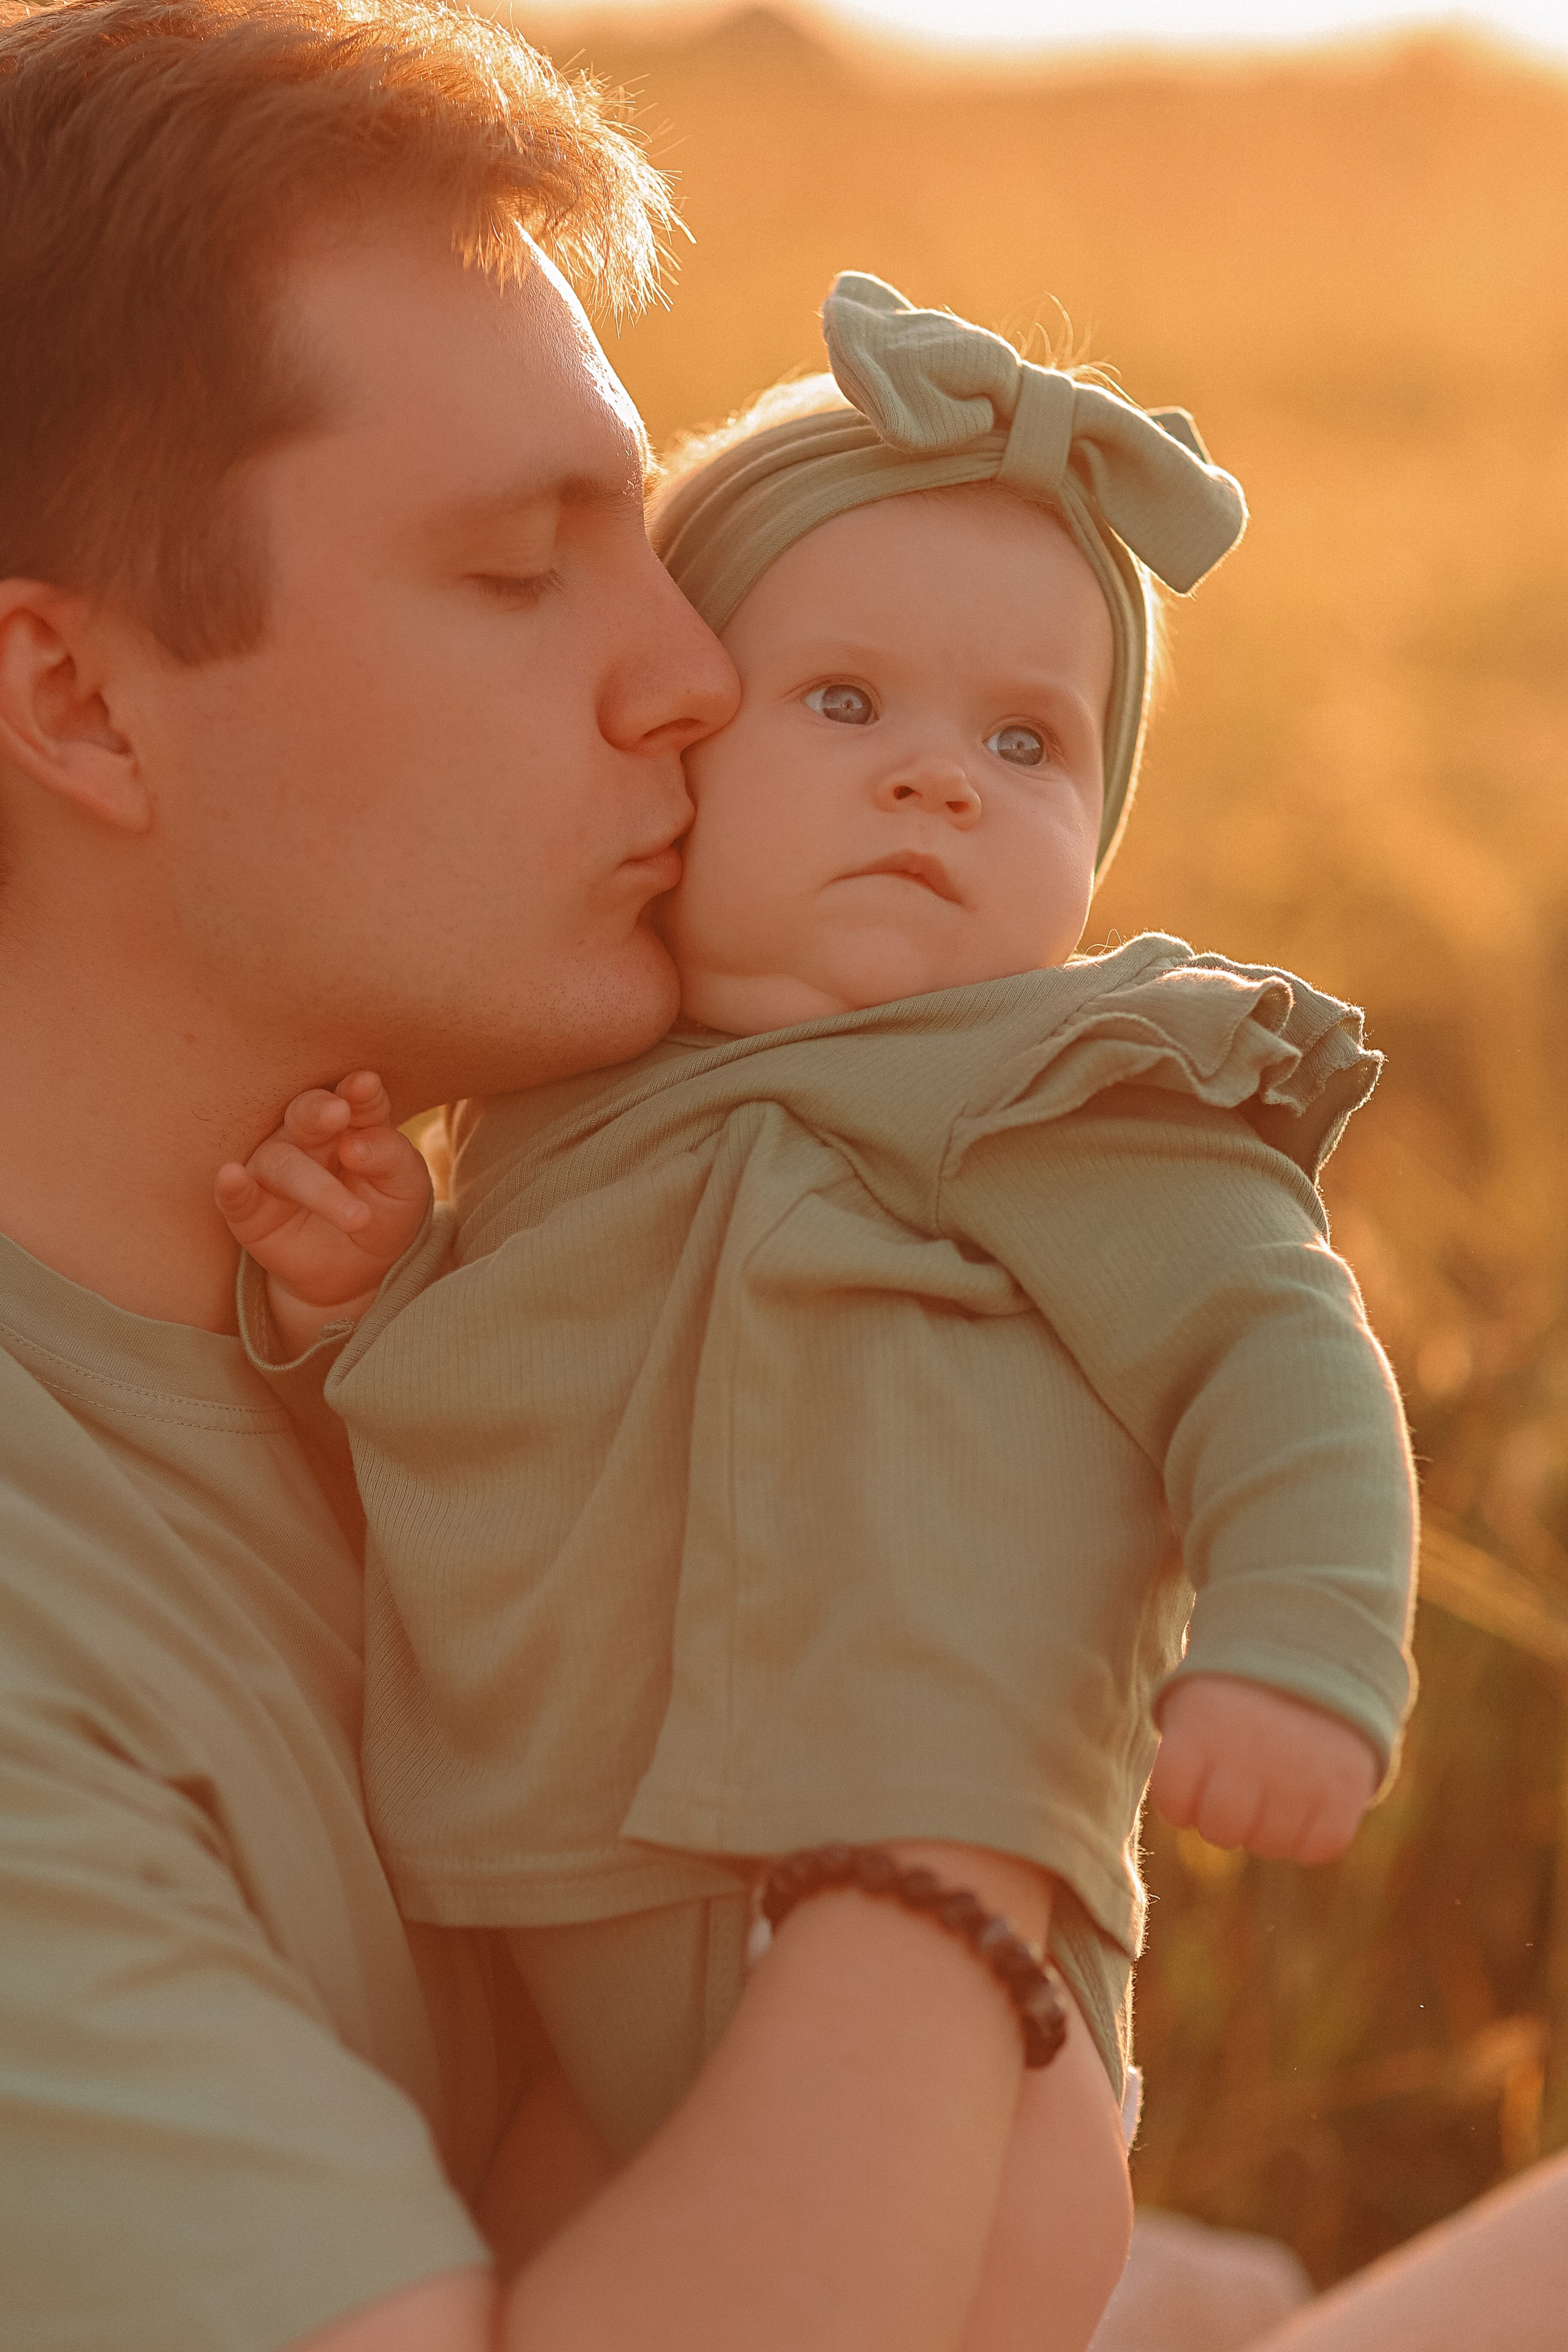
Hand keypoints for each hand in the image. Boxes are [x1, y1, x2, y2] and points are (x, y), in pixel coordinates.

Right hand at [215, 1072, 430, 1351]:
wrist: (361, 1271)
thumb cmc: (384, 1212)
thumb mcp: (404, 1186)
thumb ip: (388, 1156)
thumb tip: (353, 1145)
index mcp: (349, 1123)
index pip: (353, 1101)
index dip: (359, 1093)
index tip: (367, 1085)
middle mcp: (306, 1139)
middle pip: (306, 1114)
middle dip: (319, 1111)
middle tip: (338, 1112)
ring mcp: (274, 1171)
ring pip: (281, 1163)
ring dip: (314, 1185)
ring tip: (356, 1216)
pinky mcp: (250, 1211)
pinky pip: (235, 1197)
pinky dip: (231, 1188)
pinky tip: (231, 1176)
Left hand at [1149, 1673, 1378, 1864]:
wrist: (1317, 1651)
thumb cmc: (1238, 1695)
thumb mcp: (1193, 1706)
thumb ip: (1181, 1760)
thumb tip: (1183, 1815)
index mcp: (1200, 1728)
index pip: (1173, 1804)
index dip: (1182, 1799)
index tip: (1197, 1774)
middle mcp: (1248, 1754)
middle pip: (1221, 1831)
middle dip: (1225, 1816)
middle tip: (1239, 1783)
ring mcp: (1299, 1775)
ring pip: (1269, 1845)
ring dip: (1269, 1827)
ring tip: (1275, 1784)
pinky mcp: (1346, 1790)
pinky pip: (1318, 1847)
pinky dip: (1311, 1835)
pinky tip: (1307, 1801)